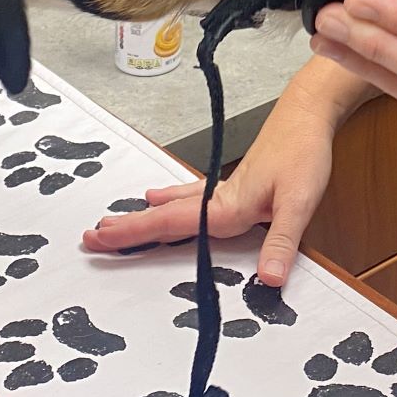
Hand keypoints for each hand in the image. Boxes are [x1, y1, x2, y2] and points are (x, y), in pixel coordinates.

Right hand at [80, 86, 338, 285]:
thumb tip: (269, 281)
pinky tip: (160, 197)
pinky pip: (189, 198)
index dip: (135, 233)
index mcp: (226, 207)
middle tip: (90, 238)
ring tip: (113, 224)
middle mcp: (217, 198)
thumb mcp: (299, 202)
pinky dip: (169, 202)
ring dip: (144, 217)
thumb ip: (283, 241)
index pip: (172, 225)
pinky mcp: (233, 185)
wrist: (306, 115)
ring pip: (173, 207)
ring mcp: (222, 190)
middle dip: (127, 228)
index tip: (102, 239)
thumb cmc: (304, 153)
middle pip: (163, 216)